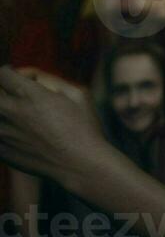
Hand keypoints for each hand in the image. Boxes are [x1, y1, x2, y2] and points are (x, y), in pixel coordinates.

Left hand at [0, 66, 111, 189]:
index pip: (2, 73)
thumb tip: (31, 78)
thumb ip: (51, 80)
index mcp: (31, 95)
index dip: (10, 72)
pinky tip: (23, 135)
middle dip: (3, 91)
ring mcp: (4, 133)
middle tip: (18, 97)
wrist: (79, 164)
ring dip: (5, 112)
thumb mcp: (78, 93)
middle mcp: (12, 112)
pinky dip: (5, 130)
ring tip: (24, 118)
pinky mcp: (2, 150)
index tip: (19, 78)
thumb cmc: (84, 127)